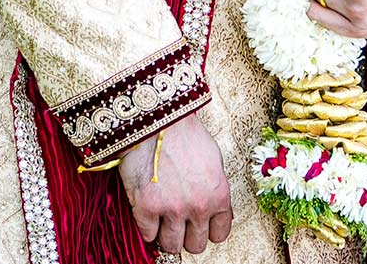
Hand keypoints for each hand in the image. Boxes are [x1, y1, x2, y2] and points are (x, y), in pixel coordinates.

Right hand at [119, 115, 232, 254]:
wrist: (158, 120)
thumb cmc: (186, 135)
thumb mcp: (213, 161)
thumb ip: (214, 188)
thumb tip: (215, 208)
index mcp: (219, 195)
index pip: (220, 233)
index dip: (209, 230)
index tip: (200, 226)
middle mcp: (199, 207)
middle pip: (196, 245)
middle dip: (188, 236)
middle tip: (179, 224)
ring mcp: (172, 210)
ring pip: (172, 246)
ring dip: (166, 236)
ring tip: (162, 221)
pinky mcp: (146, 209)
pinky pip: (148, 236)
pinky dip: (146, 227)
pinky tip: (147, 212)